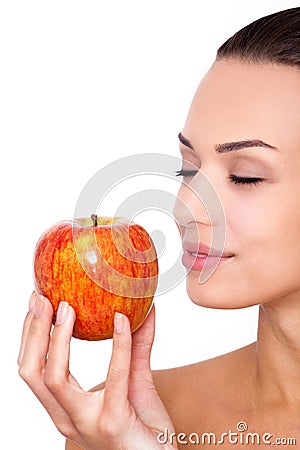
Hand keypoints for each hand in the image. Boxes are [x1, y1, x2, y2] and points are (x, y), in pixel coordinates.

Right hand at [18, 292, 176, 448]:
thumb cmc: (146, 427)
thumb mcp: (135, 380)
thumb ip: (134, 346)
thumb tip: (143, 308)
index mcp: (67, 408)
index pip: (34, 369)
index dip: (30, 335)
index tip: (37, 303)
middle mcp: (69, 417)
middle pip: (34, 372)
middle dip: (34, 332)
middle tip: (42, 299)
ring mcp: (87, 422)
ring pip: (54, 378)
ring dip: (57, 338)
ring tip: (67, 307)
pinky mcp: (114, 421)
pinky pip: (113, 375)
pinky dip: (116, 344)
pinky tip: (121, 320)